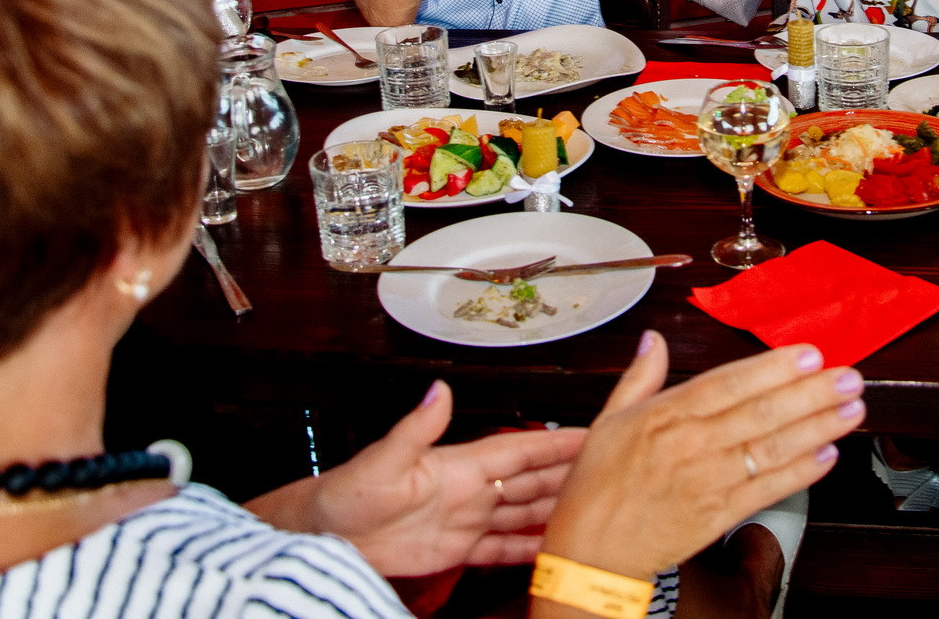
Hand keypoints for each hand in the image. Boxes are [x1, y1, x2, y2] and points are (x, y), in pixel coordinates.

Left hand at [290, 381, 584, 575]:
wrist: (328, 537)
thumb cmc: (348, 494)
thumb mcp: (383, 460)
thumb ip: (415, 429)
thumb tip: (438, 390)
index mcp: (462, 465)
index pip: (522, 450)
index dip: (558, 443)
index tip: (595, 434)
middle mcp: (472, 490)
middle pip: (533, 481)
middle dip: (570, 476)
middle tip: (610, 474)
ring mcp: (467, 520)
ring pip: (524, 513)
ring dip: (556, 511)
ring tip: (593, 510)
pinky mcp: (457, 549)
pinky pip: (502, 548)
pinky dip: (529, 548)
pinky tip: (552, 549)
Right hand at [538, 332, 861, 580]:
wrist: (591, 551)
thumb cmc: (598, 486)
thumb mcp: (607, 421)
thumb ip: (639, 378)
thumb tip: (652, 340)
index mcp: (665, 416)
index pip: (729, 383)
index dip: (772, 369)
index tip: (808, 354)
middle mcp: (692, 445)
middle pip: (761, 412)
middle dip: (811, 393)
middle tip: (848, 377)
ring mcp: (709, 481)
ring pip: (772, 448)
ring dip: (817, 427)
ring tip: (851, 409)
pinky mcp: (719, 515)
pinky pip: (768, 489)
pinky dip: (800, 473)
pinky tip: (827, 455)